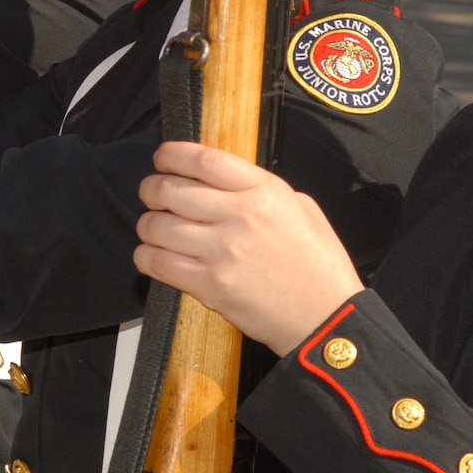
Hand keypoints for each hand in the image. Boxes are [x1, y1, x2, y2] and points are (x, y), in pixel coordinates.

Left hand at [135, 142, 363, 356]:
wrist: (326, 318)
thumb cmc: (318, 265)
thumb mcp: (301, 208)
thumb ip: (261, 189)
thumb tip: (222, 182)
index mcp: (264, 192)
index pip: (205, 160)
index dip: (173, 154)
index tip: (162, 158)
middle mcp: (239, 216)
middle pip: (172, 190)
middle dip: (152, 188)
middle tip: (151, 193)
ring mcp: (222, 252)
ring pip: (158, 226)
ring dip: (148, 224)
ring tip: (153, 226)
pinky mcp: (210, 286)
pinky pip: (159, 263)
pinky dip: (146, 256)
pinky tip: (152, 254)